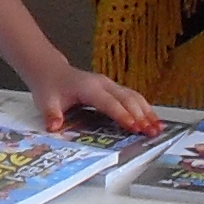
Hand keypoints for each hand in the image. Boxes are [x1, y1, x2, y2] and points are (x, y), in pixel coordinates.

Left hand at [29, 65, 160, 136]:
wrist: (51, 72)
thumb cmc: (50, 87)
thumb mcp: (46, 102)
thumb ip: (51, 115)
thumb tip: (54, 127)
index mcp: (89, 88)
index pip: (109, 103)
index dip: (122, 115)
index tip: (134, 127)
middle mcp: (103, 84)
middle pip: (127, 98)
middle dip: (141, 115)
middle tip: (151, 132)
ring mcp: (110, 85)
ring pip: (134, 97)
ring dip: (147, 112)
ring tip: (158, 128)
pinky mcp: (113, 89)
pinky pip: (132, 97)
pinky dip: (144, 109)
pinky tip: (153, 120)